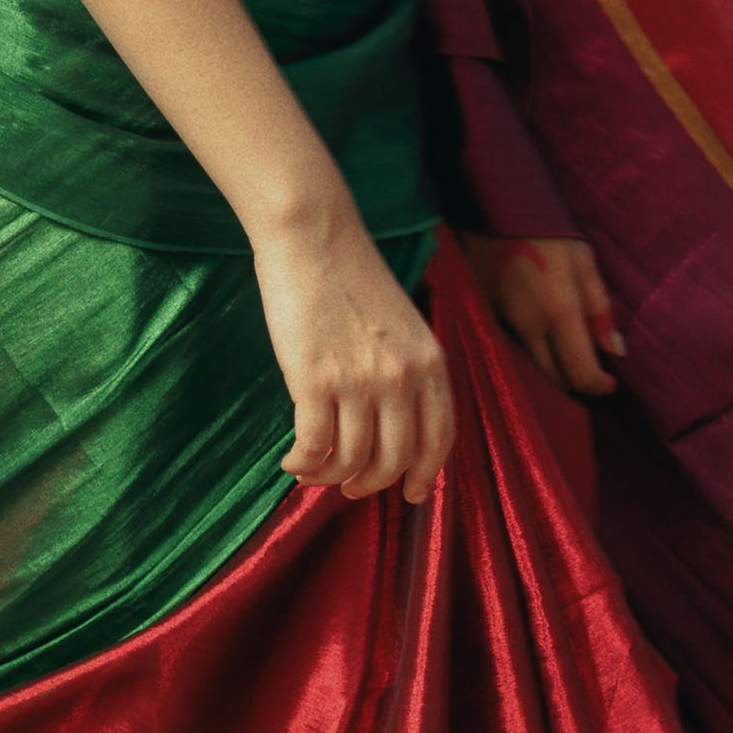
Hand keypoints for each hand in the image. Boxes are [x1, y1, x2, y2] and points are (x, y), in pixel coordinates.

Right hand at [254, 198, 455, 502]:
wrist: (314, 238)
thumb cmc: (352, 278)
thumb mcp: (404, 326)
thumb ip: (409, 372)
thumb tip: (396, 425)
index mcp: (431, 363)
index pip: (440, 439)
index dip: (427, 475)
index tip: (413, 494)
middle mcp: (402, 379)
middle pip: (395, 459)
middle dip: (371, 483)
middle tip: (351, 487)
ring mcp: (359, 382)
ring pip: (351, 459)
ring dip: (331, 477)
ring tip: (315, 472)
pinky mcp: (314, 381)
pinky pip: (314, 446)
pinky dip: (303, 464)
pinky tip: (292, 463)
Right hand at [463, 234, 625, 396]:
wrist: (496, 206)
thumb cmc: (549, 231)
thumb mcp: (585, 263)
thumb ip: (600, 310)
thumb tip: (615, 351)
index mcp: (560, 312)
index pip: (580, 373)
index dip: (598, 385)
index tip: (609, 382)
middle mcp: (528, 325)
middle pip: (554, 378)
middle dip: (575, 380)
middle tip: (590, 366)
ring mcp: (502, 322)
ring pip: (531, 365)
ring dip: (552, 367)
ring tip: (567, 349)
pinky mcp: (486, 314)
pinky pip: (512, 346)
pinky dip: (531, 349)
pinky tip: (541, 332)